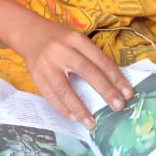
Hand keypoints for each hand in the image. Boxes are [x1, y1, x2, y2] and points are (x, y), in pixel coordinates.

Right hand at [19, 20, 134, 126]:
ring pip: (65, 89)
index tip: (127, 93)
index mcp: (76, 39)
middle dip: (105, 91)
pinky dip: (62, 108)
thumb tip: (112, 84)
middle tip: (118, 106)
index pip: (100, 60)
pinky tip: (73, 117)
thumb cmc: (59, 39)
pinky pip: (50, 96)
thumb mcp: (76, 40)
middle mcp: (62, 50)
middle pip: (87, 72)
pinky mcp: (36, 76)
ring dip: (80, 108)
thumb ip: (90, 56)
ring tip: (91, 122)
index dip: (115, 77)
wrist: (28, 33)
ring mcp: (47, 64)